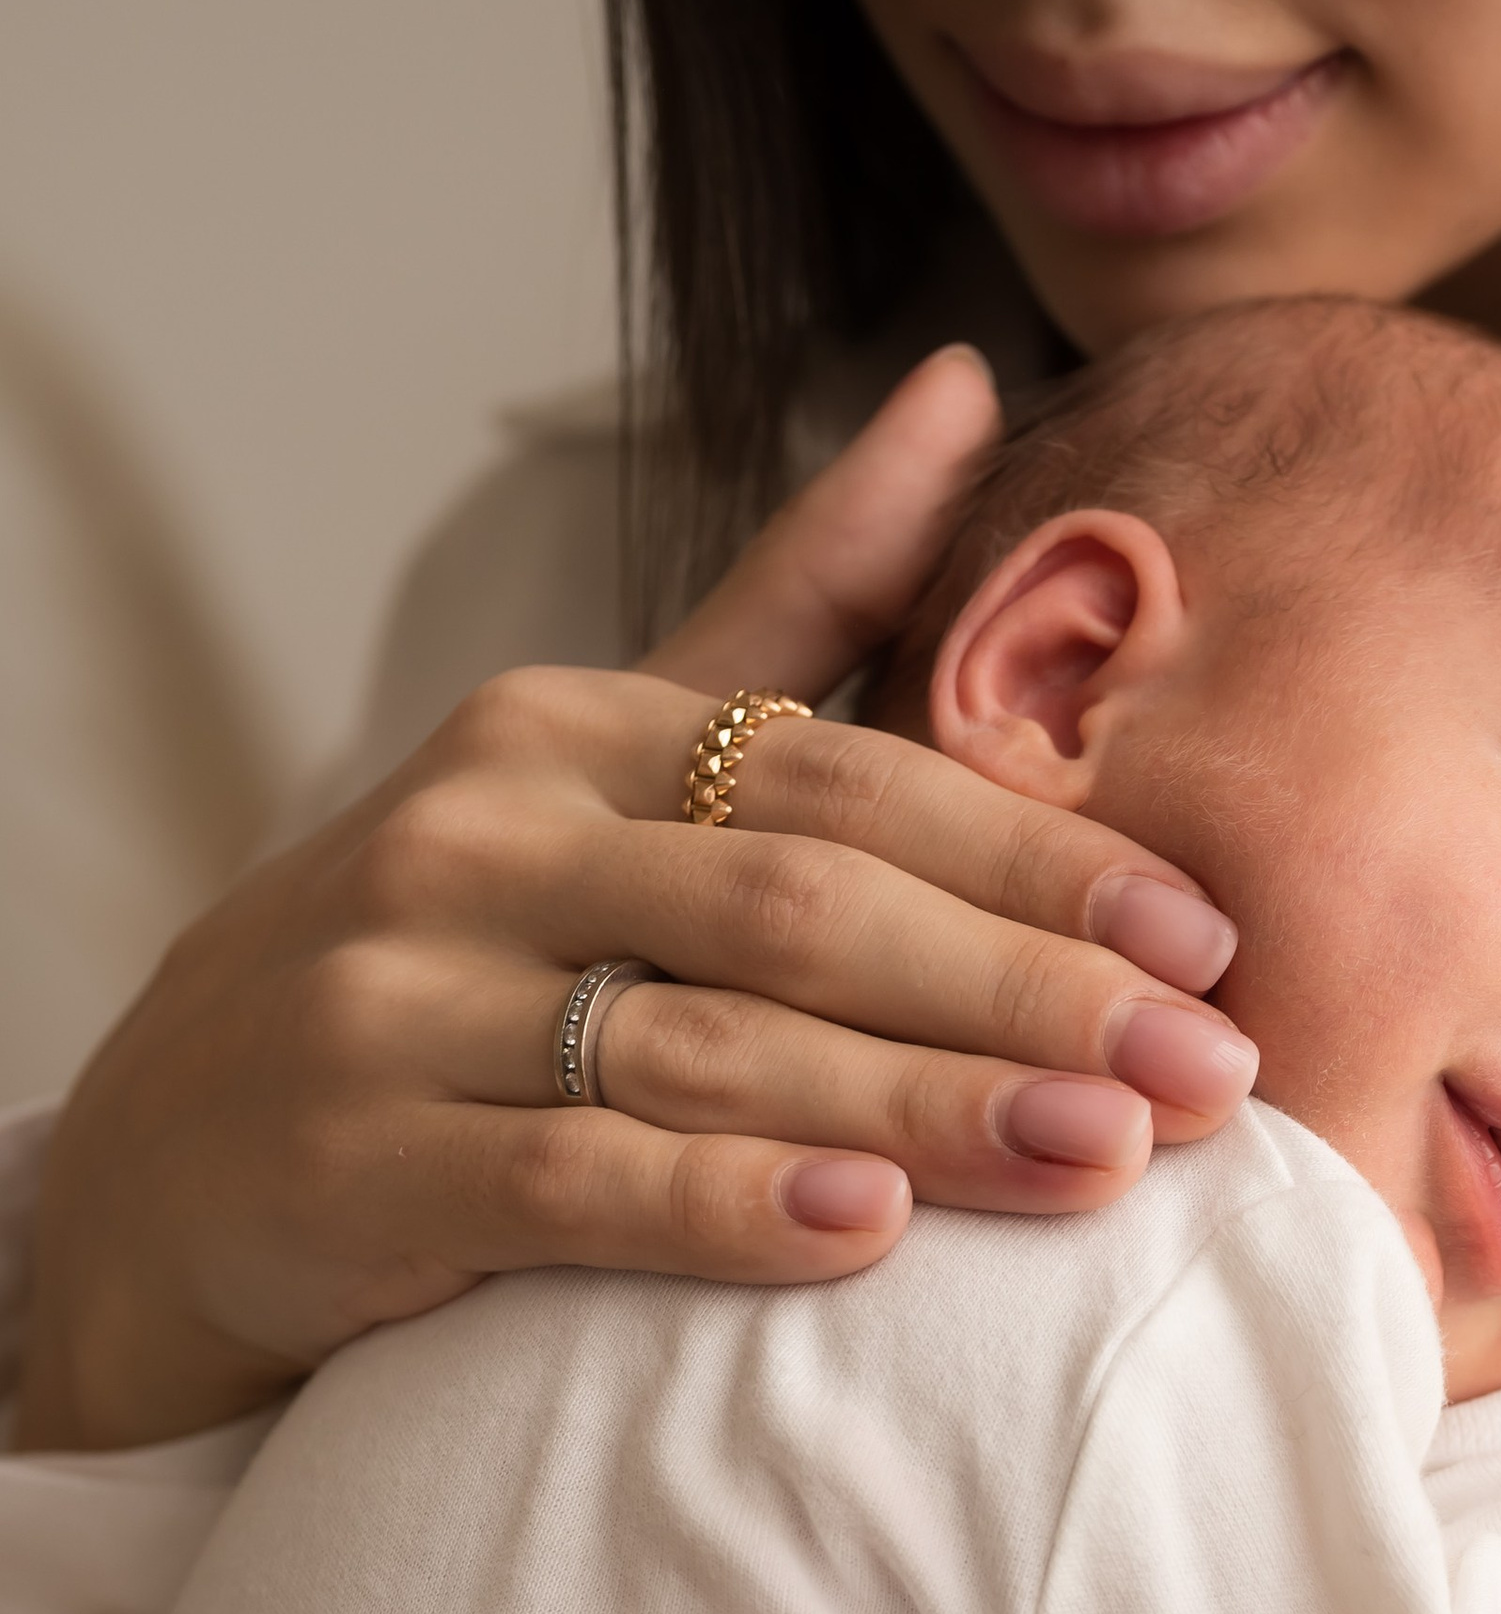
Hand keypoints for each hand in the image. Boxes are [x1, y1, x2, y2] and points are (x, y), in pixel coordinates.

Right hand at [19, 345, 1256, 1453]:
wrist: (177, 1165)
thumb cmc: (449, 967)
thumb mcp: (604, 770)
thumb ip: (791, 605)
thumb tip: (964, 380)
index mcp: (568, 731)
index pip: (843, 777)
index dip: (1038, 863)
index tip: (1209, 944)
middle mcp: (478, 836)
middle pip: (801, 906)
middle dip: (1024, 993)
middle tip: (1207, 1078)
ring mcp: (399, 997)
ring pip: (706, 1045)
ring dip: (920, 1105)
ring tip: (1097, 1158)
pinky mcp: (353, 1162)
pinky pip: (568, 1181)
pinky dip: (722, 1205)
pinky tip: (862, 1234)